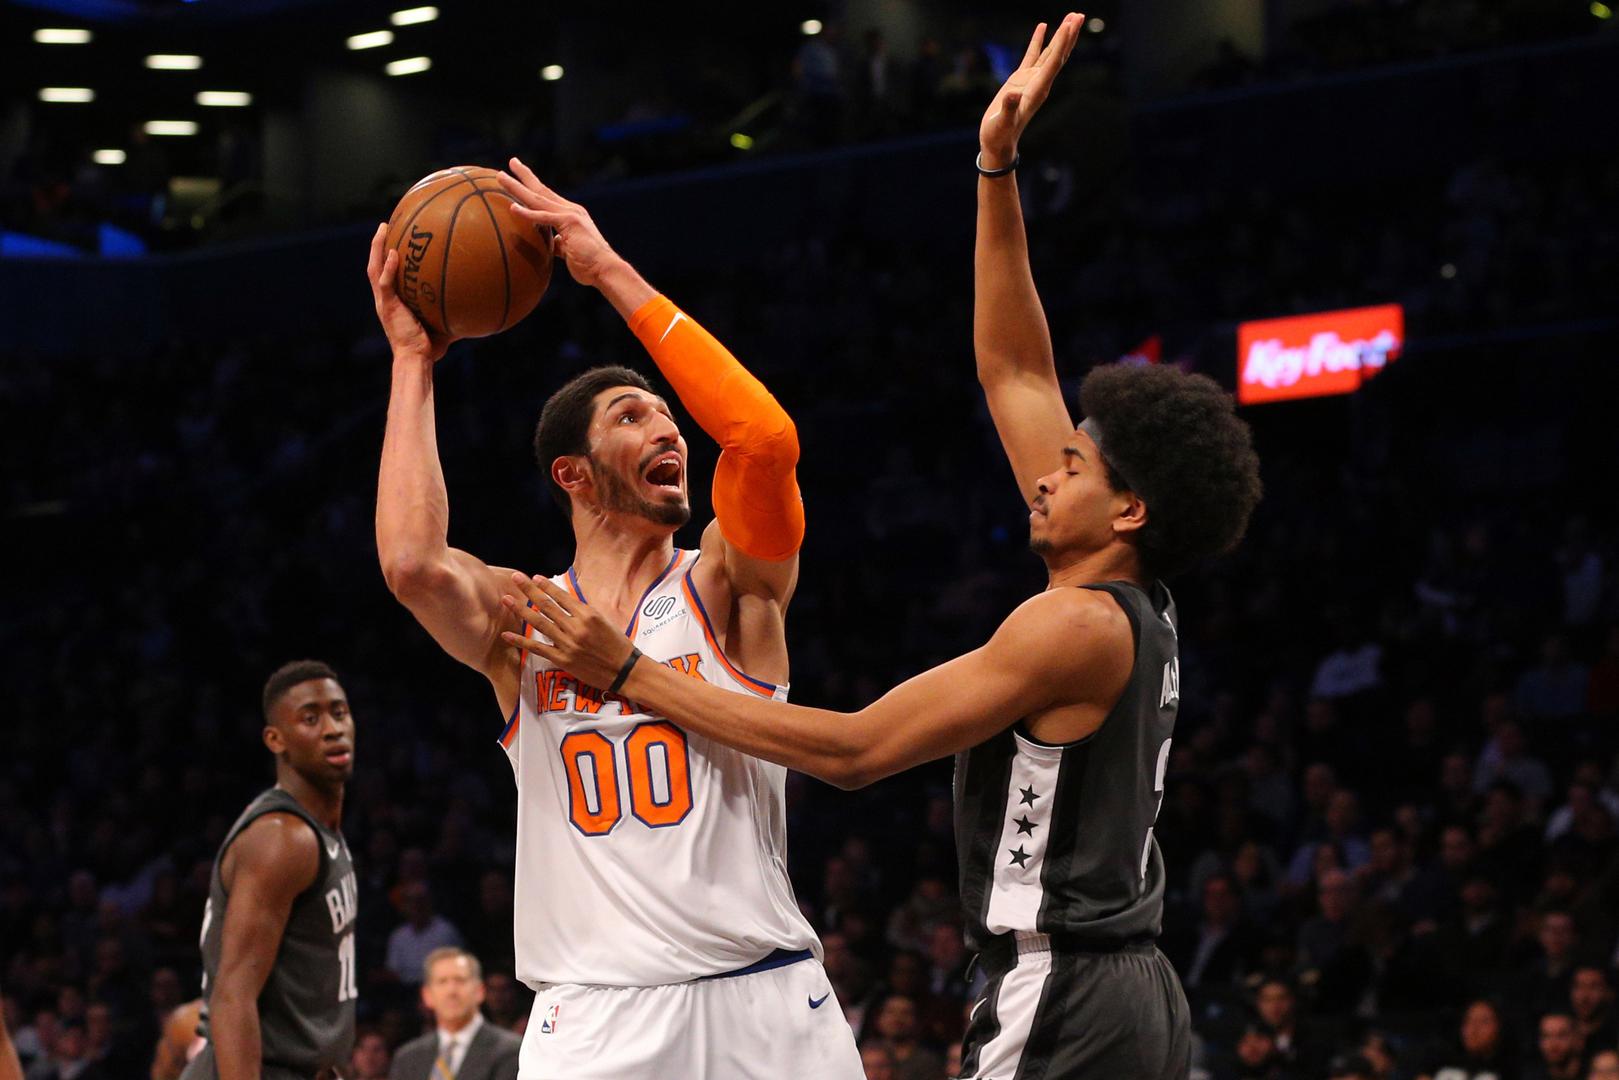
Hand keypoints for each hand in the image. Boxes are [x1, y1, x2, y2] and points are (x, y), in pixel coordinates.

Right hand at [366, 222, 452, 362]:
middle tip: (385, 225)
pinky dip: (388, 268)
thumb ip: (455, 309)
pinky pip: (385, 283)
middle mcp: (385, 299)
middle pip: (376, 265)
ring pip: (375, 269)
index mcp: (393, 301)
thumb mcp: (444, 322)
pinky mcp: (388, 308)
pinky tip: (394, 254)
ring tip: (383, 228)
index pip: (386, 273)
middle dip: (378, 244)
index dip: (387, 256)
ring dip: (377, 248)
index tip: (395, 237)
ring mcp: (384, 302)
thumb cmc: (431, 347)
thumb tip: (479, 302)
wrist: (417, 360)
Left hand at [498, 158, 622, 289]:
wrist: (606, 270)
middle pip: (542, 189)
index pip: (547, 197)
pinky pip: (543, 217)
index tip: (520, 175)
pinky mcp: (569, 224)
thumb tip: (553, 243)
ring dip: (517, 186)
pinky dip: (527, 213)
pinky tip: (512, 207)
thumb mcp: (570, 250)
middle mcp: (571, 210)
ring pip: (538, 198)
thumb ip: (560, 243)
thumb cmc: (589, 265)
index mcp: (571, 215)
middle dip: (524, 175)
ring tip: (500, 176)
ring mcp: (570, 215)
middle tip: (511, 162)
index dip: (533, 186)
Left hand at [500, 572, 637, 690]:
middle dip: (529, 590)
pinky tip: (507, 635)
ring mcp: (567, 644)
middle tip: (515, 578)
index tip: (534, 577)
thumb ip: (584, 611)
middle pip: (547, 605)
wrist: (625, 670)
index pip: (562, 596)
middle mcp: (576, 627)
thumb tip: (566, 601)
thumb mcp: (605, 620)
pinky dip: (521, 641)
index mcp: (588, 615)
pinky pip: (538, 648)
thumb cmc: (618, 644)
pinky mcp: (562, 660)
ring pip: (539, 623)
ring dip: (521, 610)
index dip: (546, 586)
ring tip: (506, 599)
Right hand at [979, 12, 1083, 169]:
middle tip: (1079, 15)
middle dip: (1069, 35)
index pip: (1053, 62)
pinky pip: (1032, 55)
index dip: (1062, 42)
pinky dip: (1039, 41)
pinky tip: (1043, 27)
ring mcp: (1031, 80)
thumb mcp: (1002, 123)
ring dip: (1060, 35)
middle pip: (1058, 55)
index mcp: (1038, 90)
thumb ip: (1008, 109)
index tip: (1069, 24)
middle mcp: (1039, 83)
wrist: (997, 143)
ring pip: (1050, 53)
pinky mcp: (1021, 79)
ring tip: (1070, 17)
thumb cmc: (999, 135)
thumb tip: (1012, 95)